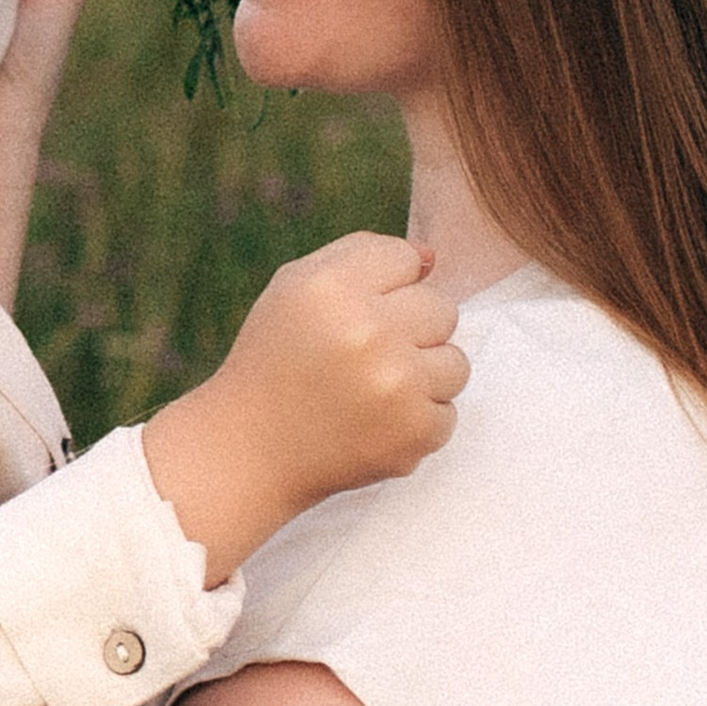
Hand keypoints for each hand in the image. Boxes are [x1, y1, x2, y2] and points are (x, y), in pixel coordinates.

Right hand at [140, 237, 465, 577]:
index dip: (381, 288)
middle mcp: (367, 331)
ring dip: (422, 378)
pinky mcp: (413, 432)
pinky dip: (415, 423)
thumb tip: (430, 259)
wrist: (250, 450)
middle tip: (364, 359)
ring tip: (374, 392)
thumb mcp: (295, 289)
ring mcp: (395, 385)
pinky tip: (374, 425)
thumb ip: (361, 254)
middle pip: (441, 308)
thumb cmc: (276, 360)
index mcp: (332, 287)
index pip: (403, 259)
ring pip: (455, 363)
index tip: (350, 317)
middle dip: (410, 331)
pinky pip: (447, 413)